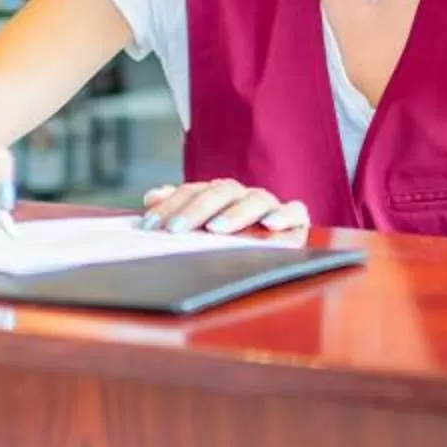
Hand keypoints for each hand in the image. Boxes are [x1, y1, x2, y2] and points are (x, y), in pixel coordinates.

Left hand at [141, 178, 308, 235]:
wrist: (273, 253)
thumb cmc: (229, 242)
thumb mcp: (200, 228)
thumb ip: (178, 209)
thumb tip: (152, 197)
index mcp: (219, 194)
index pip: (194, 192)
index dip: (171, 205)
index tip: (150, 224)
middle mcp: (244, 196)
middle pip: (221, 193)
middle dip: (196, 210)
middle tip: (175, 229)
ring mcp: (271, 206)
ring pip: (256, 200)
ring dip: (236, 213)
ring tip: (217, 228)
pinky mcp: (296, 220)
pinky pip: (295, 212)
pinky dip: (284, 215)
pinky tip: (270, 225)